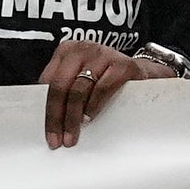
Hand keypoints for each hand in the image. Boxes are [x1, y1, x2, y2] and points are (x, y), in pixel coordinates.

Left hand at [40, 33, 156, 148]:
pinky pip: (102, 89)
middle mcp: (83, 49)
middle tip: (57, 139)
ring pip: (78, 90)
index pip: (48, 81)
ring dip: (73, 117)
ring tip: (72, 135)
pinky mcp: (123, 65)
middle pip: (60, 85)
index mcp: (67, 51)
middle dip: (56, 116)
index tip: (47, 132)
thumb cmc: (107, 77)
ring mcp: (103, 55)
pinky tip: (89, 119)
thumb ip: (65, 90)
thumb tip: (48, 119)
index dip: (45, 109)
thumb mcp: (82, 76)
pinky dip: (93, 107)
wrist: (144, 71)